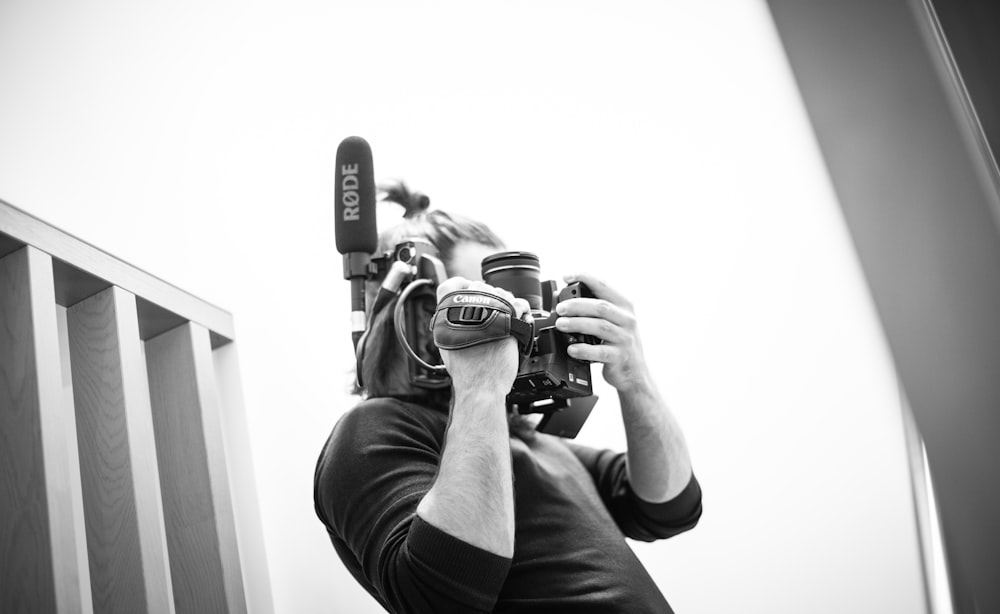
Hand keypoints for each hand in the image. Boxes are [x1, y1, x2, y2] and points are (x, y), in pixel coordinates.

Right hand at [435, 277, 530, 395]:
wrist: (481, 385)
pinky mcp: (510, 319)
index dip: (459, 286)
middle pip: (478, 286)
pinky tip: (516, 317)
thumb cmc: (466, 370)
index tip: (466, 292)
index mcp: (448, 314)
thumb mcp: (447, 342)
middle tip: (487, 313)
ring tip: (502, 318)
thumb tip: (456, 311)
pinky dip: (520, 308)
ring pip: (500, 292)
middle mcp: (468, 308)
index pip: (450, 284)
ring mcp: (490, 311)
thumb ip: (450, 323)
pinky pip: (519, 302)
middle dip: (484, 296)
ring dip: (504, 302)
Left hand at [554, 272, 649, 390]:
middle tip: (559, 308)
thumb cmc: (619, 343)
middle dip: (577, 305)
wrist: (635, 373)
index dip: (585, 278)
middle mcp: (627, 320)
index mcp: (624, 306)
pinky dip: (584, 350)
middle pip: (601, 307)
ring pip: (600, 327)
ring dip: (577, 323)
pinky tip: (572, 349)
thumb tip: (564, 300)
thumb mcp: (615, 321)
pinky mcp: (620, 357)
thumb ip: (596, 310)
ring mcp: (625, 338)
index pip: (604, 286)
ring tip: (560, 324)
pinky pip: (600, 352)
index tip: (566, 276)